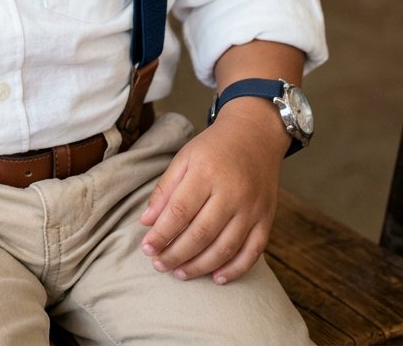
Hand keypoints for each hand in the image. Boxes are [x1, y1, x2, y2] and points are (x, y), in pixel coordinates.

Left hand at [139, 102, 286, 283]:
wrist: (255, 135)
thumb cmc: (214, 147)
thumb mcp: (184, 158)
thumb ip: (165, 189)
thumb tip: (146, 222)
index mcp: (206, 172)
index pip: (179, 211)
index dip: (161, 234)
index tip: (146, 249)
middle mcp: (231, 192)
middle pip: (201, 234)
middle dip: (176, 255)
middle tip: (159, 265)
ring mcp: (252, 208)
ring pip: (225, 248)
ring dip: (199, 266)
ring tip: (179, 273)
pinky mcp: (267, 219)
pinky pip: (253, 252)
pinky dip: (235, 269)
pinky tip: (216, 277)